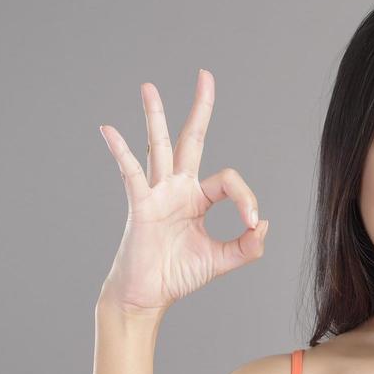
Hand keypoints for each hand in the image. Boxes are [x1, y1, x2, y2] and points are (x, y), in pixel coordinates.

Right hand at [97, 68, 268, 315]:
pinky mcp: (141, 206)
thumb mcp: (221, 261)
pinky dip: (120, 151)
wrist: (148, 297)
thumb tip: (264, 224)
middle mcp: (177, 189)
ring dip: (154, 116)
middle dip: (199, 108)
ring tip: (149, 87)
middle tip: (205, 76)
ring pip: (158, 147)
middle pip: (190, 139)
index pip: (228, 181)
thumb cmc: (178, 276)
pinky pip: (131, 174)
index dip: (246, 198)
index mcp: (198, 198)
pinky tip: (109, 129)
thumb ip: (247, 247)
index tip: (253, 225)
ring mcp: (157, 194)